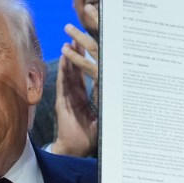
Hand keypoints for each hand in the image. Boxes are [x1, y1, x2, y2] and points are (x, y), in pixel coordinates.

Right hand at [50, 17, 99, 156]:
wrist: (76, 150)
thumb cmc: (90, 136)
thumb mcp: (104, 117)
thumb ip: (108, 103)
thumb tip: (120, 91)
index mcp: (87, 96)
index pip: (89, 72)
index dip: (90, 57)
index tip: (95, 42)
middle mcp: (77, 93)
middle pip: (78, 67)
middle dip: (79, 50)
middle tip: (80, 32)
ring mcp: (69, 96)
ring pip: (70, 72)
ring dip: (71, 56)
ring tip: (71, 40)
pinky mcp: (63, 102)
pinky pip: (64, 84)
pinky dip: (65, 71)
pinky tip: (65, 58)